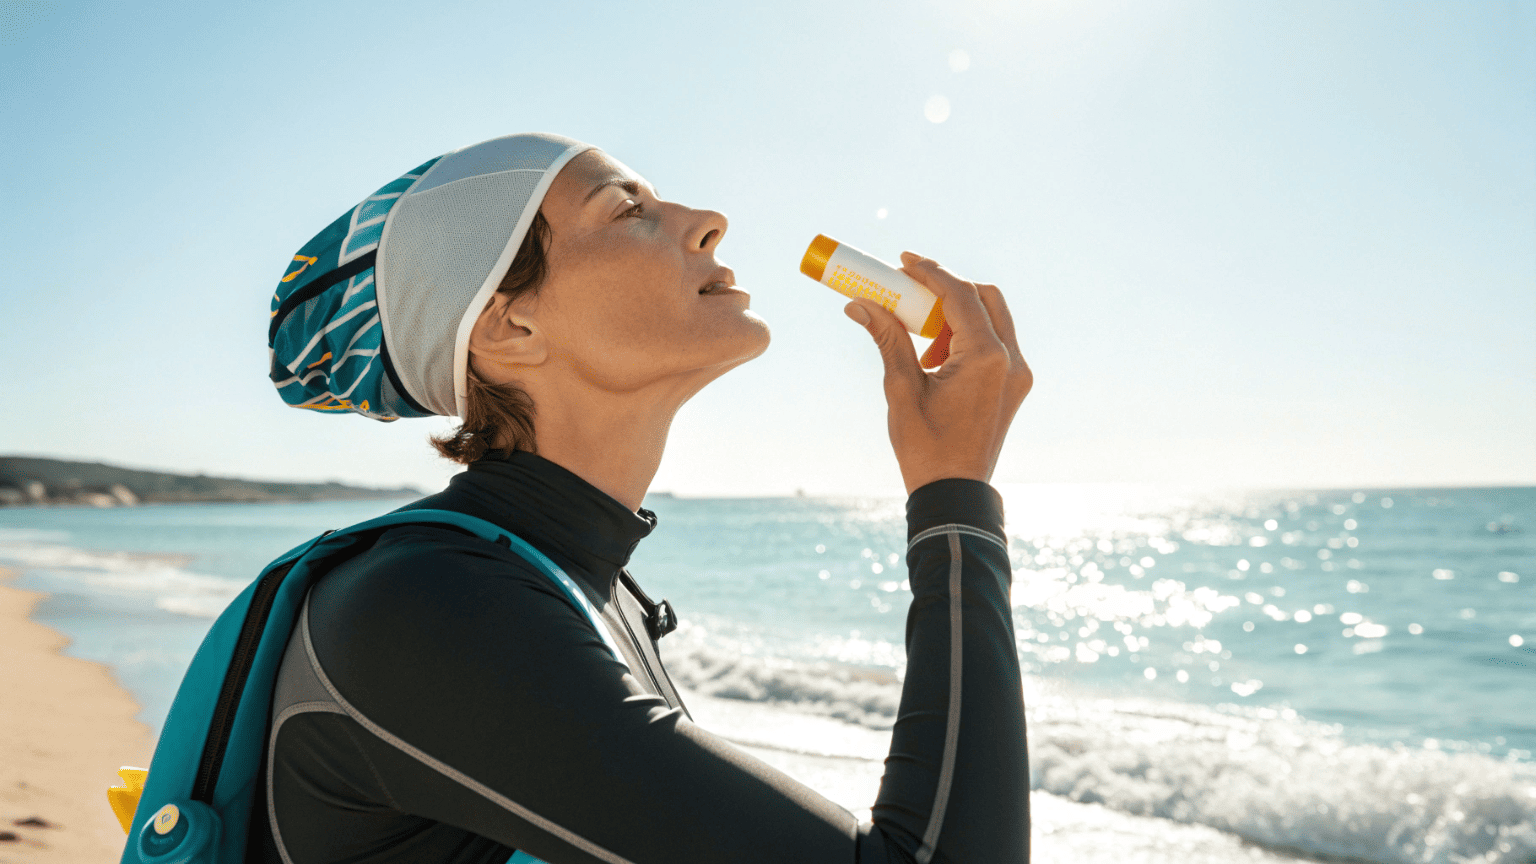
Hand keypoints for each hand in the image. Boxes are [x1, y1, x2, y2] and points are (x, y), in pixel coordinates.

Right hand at [844, 252, 1031, 494]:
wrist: (954, 494)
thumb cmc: (926, 449)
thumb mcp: (901, 389)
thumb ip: (887, 338)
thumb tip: (859, 304)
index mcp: (987, 358)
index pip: (960, 294)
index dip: (930, 272)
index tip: (903, 261)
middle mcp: (1012, 360)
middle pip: (985, 297)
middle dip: (946, 288)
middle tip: (910, 290)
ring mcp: (1018, 374)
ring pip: (992, 318)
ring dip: (955, 315)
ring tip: (920, 342)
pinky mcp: (1015, 385)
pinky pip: (995, 343)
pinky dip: (967, 337)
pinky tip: (936, 361)